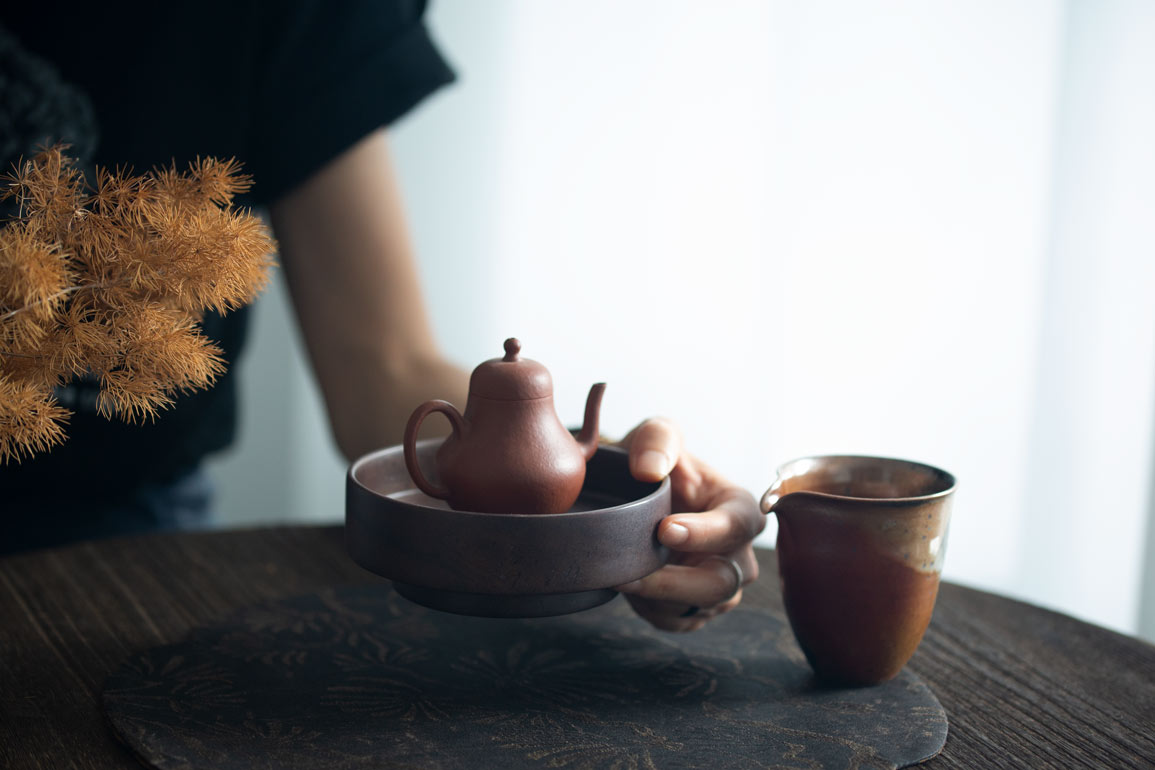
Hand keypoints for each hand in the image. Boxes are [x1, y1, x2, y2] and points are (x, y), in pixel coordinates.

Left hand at [614, 418, 763, 630]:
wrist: (631, 491)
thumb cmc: (654, 459)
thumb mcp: (655, 434)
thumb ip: (657, 440)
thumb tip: (649, 470)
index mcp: (739, 507)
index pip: (736, 526)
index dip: (703, 533)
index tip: (664, 530)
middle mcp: (738, 551)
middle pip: (722, 582)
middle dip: (674, 583)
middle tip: (628, 576)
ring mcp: (719, 584)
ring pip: (698, 607)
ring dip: (655, 598)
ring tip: (617, 576)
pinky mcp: (695, 607)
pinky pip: (677, 621)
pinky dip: (650, 610)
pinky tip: (629, 586)